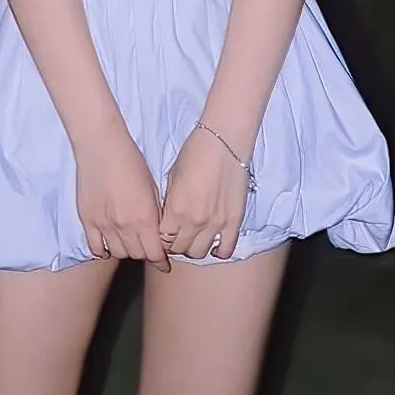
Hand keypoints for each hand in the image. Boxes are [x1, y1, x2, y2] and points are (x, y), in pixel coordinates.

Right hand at [75, 124, 171, 271]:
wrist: (101, 146)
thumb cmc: (131, 161)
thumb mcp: (153, 188)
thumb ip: (155, 215)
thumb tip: (158, 234)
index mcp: (145, 217)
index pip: (155, 253)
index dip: (161, 262)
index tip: (164, 265)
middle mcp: (125, 225)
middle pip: (137, 255)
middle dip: (145, 254)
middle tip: (148, 249)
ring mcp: (104, 225)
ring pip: (118, 253)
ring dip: (126, 251)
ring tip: (129, 243)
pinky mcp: (87, 220)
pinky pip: (96, 247)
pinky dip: (104, 250)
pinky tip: (109, 246)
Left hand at [158, 125, 250, 260]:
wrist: (223, 141)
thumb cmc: (195, 153)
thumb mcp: (172, 178)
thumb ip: (168, 204)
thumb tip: (166, 220)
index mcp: (174, 209)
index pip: (162, 240)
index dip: (161, 240)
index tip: (164, 235)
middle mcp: (193, 221)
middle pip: (179, 249)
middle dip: (175, 245)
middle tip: (178, 237)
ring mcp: (215, 223)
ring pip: (199, 253)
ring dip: (194, 249)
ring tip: (195, 239)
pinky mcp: (234, 221)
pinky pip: (226, 249)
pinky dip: (218, 251)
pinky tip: (214, 245)